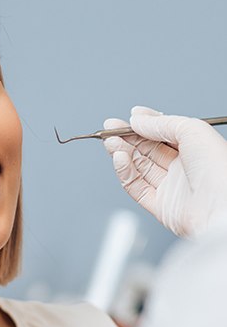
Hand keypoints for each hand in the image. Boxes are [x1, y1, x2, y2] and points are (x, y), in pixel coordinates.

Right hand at [103, 106, 226, 236]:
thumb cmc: (220, 170)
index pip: (164, 134)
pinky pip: (136, 187)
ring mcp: (171, 187)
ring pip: (139, 167)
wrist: (222, 208)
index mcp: (196, 149)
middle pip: (147, 150)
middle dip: (127, 137)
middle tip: (110, 129)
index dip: (146, 125)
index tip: (130, 117)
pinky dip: (124, 172)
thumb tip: (137, 120)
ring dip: (122, 152)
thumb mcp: (192, 130)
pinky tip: (119, 158)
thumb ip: (161, 123)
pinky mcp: (160, 206)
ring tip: (110, 142)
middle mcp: (183, 168)